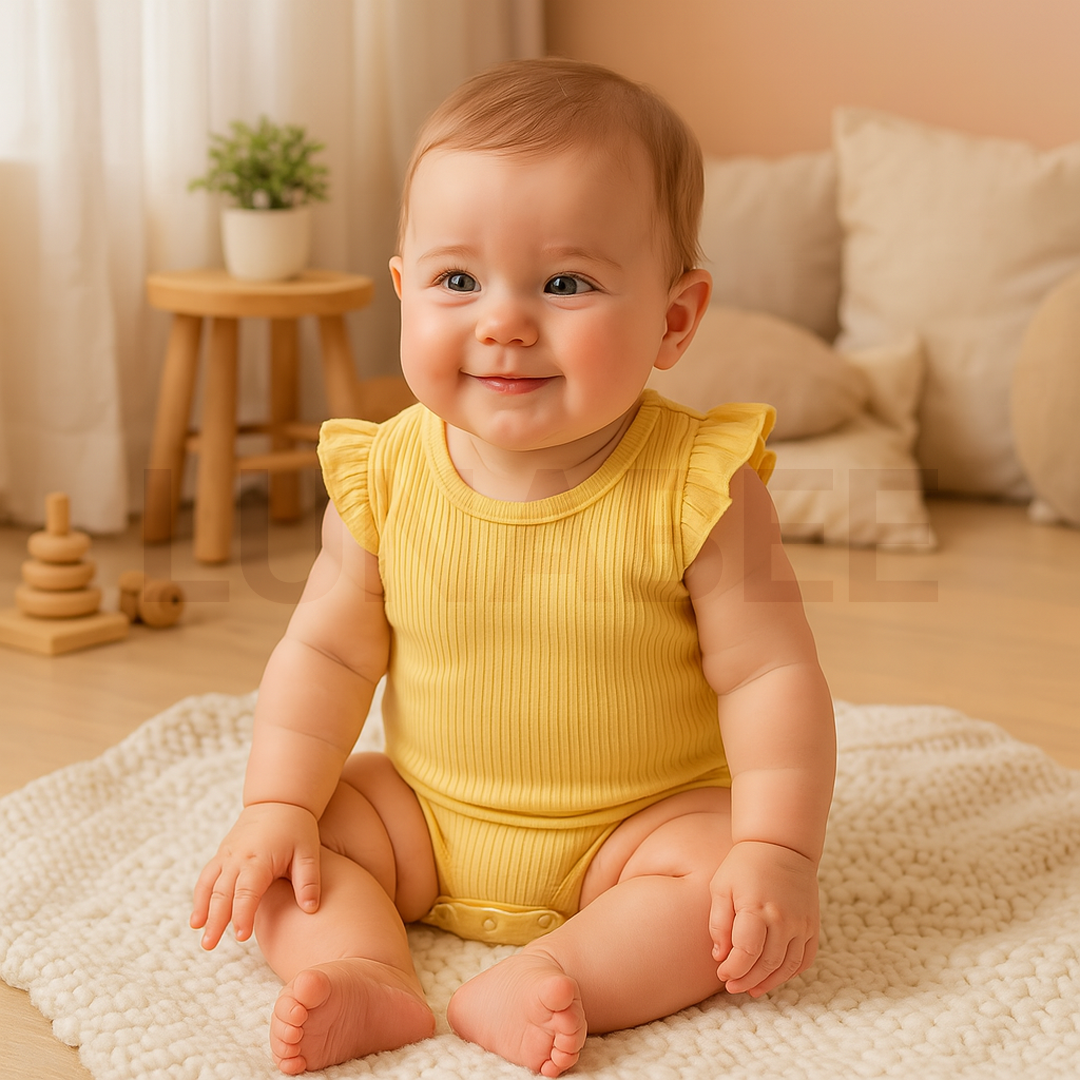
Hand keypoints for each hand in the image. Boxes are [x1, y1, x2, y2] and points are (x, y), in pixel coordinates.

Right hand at [190, 802, 321, 949]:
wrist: (279, 801)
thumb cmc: (297, 828)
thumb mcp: (309, 852)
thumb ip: (309, 881)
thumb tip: (311, 909)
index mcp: (259, 858)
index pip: (247, 892)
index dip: (243, 915)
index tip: (241, 937)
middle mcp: (238, 857)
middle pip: (222, 893)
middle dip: (215, 920)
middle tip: (209, 946)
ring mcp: (227, 855)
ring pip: (209, 885)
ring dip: (203, 910)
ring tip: (200, 934)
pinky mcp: (222, 854)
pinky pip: (207, 877)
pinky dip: (200, 897)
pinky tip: (197, 918)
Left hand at [708, 840, 819, 996]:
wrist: (781, 846)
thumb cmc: (744, 866)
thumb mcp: (721, 887)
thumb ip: (719, 923)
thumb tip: (720, 956)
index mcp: (756, 908)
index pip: (746, 952)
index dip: (733, 969)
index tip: (722, 973)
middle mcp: (783, 919)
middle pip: (767, 964)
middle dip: (747, 980)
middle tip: (732, 986)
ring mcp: (801, 923)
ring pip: (787, 967)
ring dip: (769, 982)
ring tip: (751, 988)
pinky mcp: (812, 925)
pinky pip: (805, 959)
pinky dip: (790, 973)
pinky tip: (774, 977)